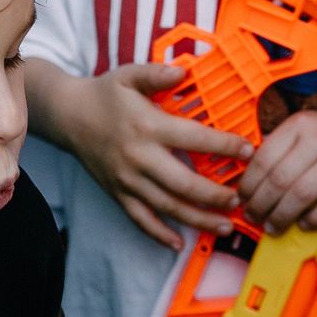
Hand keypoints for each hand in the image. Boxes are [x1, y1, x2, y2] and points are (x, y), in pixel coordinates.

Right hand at [32, 60, 252, 250]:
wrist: (67, 117)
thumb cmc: (105, 95)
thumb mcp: (129, 75)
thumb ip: (156, 74)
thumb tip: (182, 72)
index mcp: (147, 126)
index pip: (192, 138)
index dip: (223, 146)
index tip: (248, 151)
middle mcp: (138, 157)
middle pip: (182, 183)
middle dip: (214, 195)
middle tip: (241, 200)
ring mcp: (127, 180)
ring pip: (166, 207)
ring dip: (197, 219)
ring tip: (225, 226)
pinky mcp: (117, 193)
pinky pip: (140, 219)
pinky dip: (159, 234)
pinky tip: (180, 244)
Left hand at [235, 106, 316, 233]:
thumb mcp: (306, 128)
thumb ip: (280, 148)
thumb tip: (250, 180)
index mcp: (300, 124)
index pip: (263, 158)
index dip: (248, 184)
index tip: (243, 199)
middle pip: (279, 180)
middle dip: (260, 205)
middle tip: (254, 217)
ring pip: (301, 195)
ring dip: (281, 216)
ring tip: (273, 227)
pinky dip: (313, 220)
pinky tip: (304, 224)